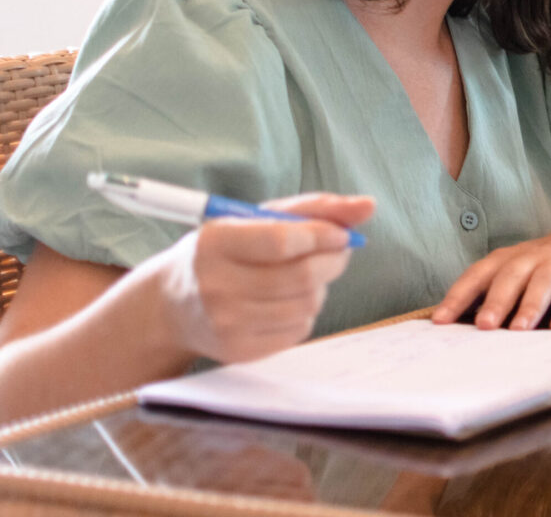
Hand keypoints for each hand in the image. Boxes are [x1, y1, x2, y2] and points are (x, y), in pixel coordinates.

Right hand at [149, 193, 373, 363]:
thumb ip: (315, 208)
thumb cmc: (227, 249)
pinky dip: (305, 311)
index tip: (342, 234)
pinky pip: (298, 330)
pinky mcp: (238, 351)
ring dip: (321, 286)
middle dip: (333, 260)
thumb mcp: (258, 216)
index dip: (323, 236)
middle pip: (301, 277)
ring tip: (307, 274)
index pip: (283, 241)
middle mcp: (216, 285)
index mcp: (216, 242)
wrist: (173, 304)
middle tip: (338, 250)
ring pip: (306, 304)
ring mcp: (226, 323)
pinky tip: (286, 300)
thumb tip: (368, 207)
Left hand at [431, 220, 550, 330]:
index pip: (477, 276)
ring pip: (542, 282)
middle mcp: (530, 258)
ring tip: (520, 330)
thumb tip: (461, 330)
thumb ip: (495, 294)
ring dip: (530, 306)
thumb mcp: (518, 272)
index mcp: (506, 260)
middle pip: (509, 277)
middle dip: (495, 302)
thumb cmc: (545, 264)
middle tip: (483, 327)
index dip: (458, 297)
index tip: (439, 321)